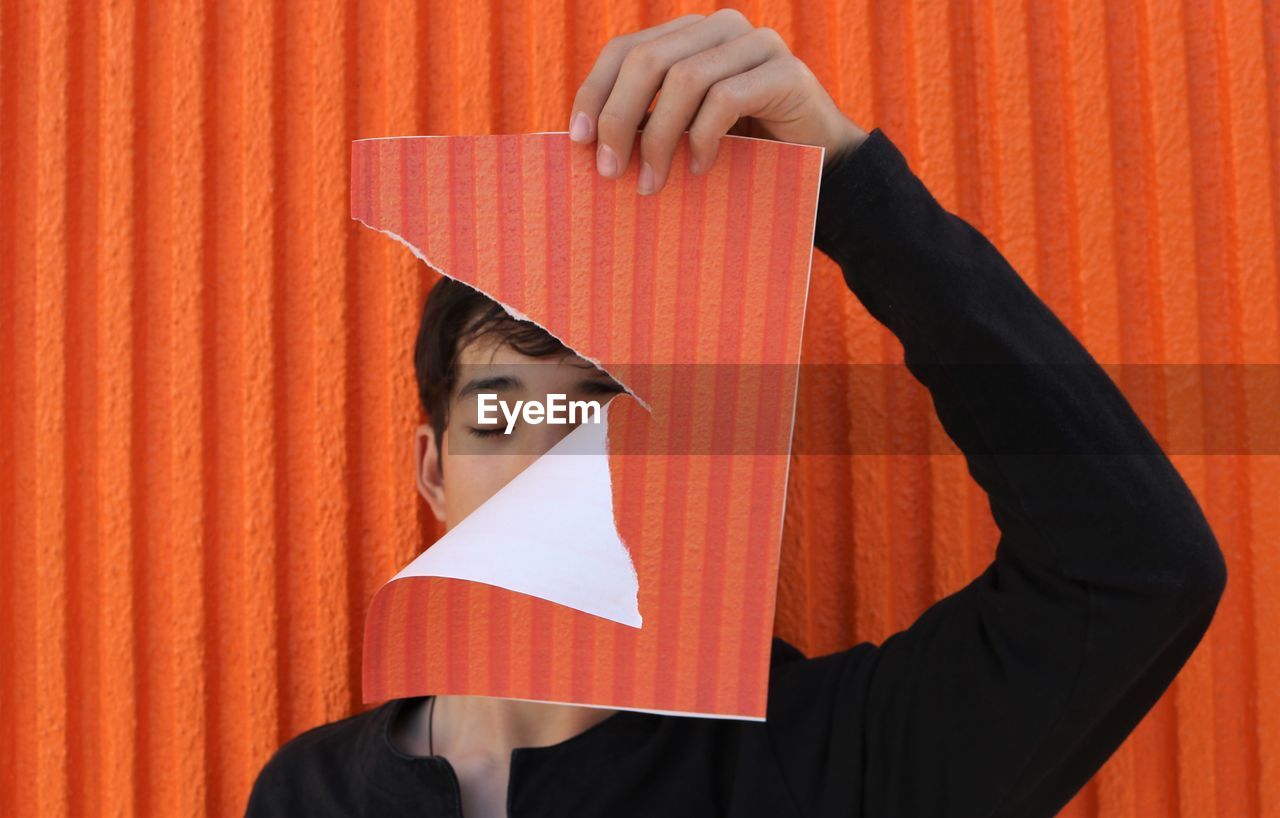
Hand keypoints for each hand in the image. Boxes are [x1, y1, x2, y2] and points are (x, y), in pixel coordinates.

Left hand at [568, 9, 868, 194]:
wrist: (821, 169)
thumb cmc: (743, 156)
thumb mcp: (684, 134)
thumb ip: (647, 123)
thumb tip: (585, 143)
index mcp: (689, 36)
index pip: (625, 50)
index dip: (595, 92)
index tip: (578, 140)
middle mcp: (720, 28)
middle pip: (647, 60)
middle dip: (620, 118)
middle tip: (610, 172)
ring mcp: (755, 44)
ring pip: (683, 79)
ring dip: (660, 137)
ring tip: (651, 183)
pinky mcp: (784, 71)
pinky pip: (725, 98)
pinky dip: (703, 137)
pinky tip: (699, 168)